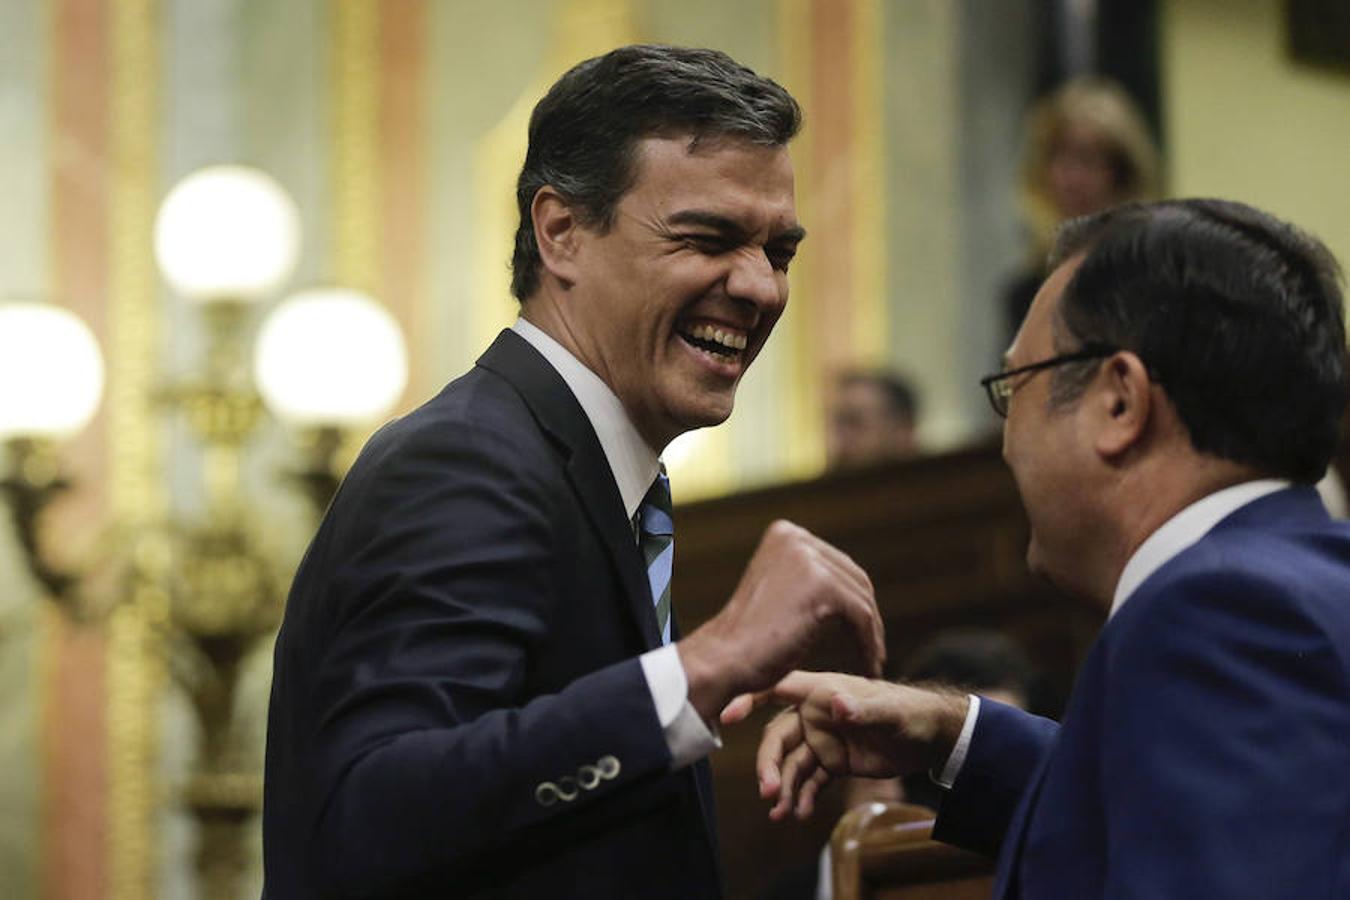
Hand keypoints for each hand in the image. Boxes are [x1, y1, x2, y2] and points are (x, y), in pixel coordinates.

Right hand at [677, 521, 884, 721]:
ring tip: (872, 661)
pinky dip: (869, 644)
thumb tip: (850, 580)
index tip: (861, 629)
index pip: (836, 563)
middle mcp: (797, 538)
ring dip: (871, 633)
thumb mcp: (777, 591)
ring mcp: (809, 559)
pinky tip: (869, 666)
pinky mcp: (823, 587)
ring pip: (861, 599)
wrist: (724, 659)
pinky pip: (862, 618)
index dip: (852, 598)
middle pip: (853, 577)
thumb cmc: (746, 637)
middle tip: (874, 648)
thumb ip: (806, 577)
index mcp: (784, 533)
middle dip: (866, 615)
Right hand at [721, 671, 968, 820]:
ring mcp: (822, 739)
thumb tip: (836, 703)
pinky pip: (809, 780)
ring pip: (791, 763)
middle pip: (779, 737)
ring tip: (780, 813)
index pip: (779, 688)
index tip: (727, 716)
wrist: (931, 740)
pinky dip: (801, 796)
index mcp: (824, 691)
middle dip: (770, 764)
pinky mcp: (832, 762)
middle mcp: (816, 714)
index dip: (751, 697)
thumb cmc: (912, 713)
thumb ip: (864, 708)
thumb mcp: (892, 712)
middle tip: (768, 792)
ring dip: (782, 786)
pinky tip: (798, 814)